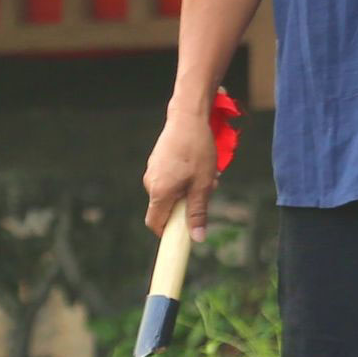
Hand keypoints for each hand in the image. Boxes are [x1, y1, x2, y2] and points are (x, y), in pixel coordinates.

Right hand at [143, 96, 224, 238]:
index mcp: (159, 192)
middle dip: (186, 206)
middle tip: (207, 192)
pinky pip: (169, 178)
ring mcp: (152, 171)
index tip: (182, 233)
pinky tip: (199, 165)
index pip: (155, 223)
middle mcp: (150, 183)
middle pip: (165, 207)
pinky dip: (183, 178)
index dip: (167, 232)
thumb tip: (197, 238)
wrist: (188, 118)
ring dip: (188, 190)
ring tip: (207, 175)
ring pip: (170, 192)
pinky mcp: (157, 161)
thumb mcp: (203, 184)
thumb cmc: (197, 151)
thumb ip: (198, 212)